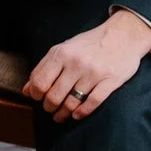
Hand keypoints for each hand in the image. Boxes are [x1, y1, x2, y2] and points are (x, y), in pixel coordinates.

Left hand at [24, 9, 150, 122]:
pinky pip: (92, 102)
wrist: (123, 35)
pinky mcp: (110, 81)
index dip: (36, 95)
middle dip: (49, 107)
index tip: (38, 99)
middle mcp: (76, 63)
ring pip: (72, 102)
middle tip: (50, 109)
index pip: (40, 82)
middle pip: (54, 96)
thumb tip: (26, 90)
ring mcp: (94, 73)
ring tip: (61, 116)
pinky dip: (82, 112)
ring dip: (63, 113)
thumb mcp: (63, 50)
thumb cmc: (89, 44)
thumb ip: (44, 68)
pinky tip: (77, 115)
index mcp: (61, 54)